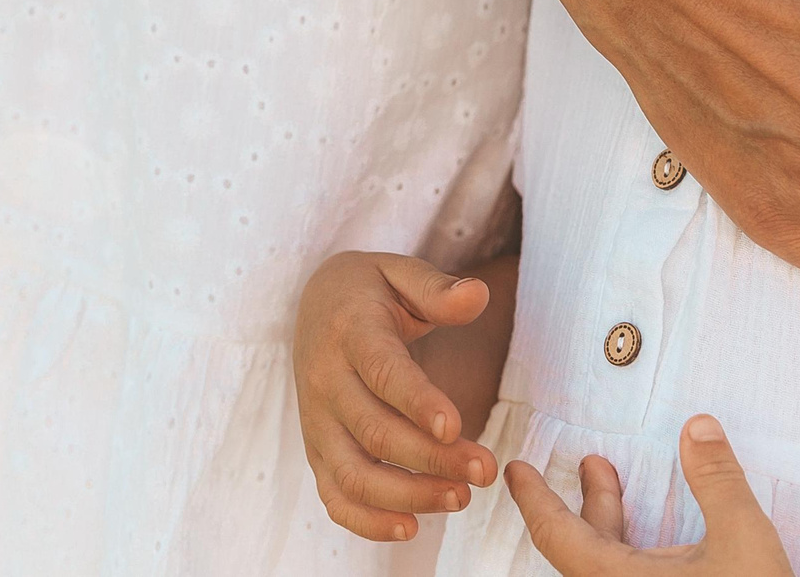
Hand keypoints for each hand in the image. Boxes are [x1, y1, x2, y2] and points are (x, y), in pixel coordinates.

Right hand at [293, 251, 499, 541]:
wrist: (315, 304)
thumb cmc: (369, 291)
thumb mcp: (400, 273)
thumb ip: (439, 289)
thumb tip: (478, 294)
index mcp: (350, 331)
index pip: (382, 372)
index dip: (417, 402)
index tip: (456, 427)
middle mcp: (325, 379)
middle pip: (374, 431)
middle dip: (432, 459)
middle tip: (485, 471)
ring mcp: (316, 420)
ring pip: (353, 473)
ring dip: (407, 494)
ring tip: (460, 499)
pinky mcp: (316, 449)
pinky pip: (333, 496)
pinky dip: (366, 522)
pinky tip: (411, 527)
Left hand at [505, 416, 792, 574]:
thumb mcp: (744, 540)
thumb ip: (717, 481)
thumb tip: (699, 426)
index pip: (556, 536)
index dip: (533, 499)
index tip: (517, 471)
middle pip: (580, 548)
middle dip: (588, 501)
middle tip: (592, 462)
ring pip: (606, 566)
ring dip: (610, 524)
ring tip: (614, 479)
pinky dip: (629, 550)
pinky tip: (652, 538)